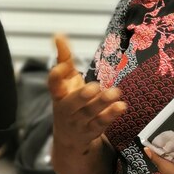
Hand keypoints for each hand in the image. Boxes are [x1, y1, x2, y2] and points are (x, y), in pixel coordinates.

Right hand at [48, 34, 126, 153]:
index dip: (56, 76)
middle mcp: (66, 109)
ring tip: (115, 92)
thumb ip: (63, 58)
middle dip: (81, 96)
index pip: (53, 84)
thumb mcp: (66, 80)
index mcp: (58, 94)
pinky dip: (111, 115)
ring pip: (89, 113)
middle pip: (71, 103)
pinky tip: (121, 106)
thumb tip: (58, 34)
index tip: (63, 66)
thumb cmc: (69, 100)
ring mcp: (78, 122)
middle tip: (94, 87)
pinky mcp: (92, 131)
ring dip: (102, 103)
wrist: (69, 138)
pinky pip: (101, 124)